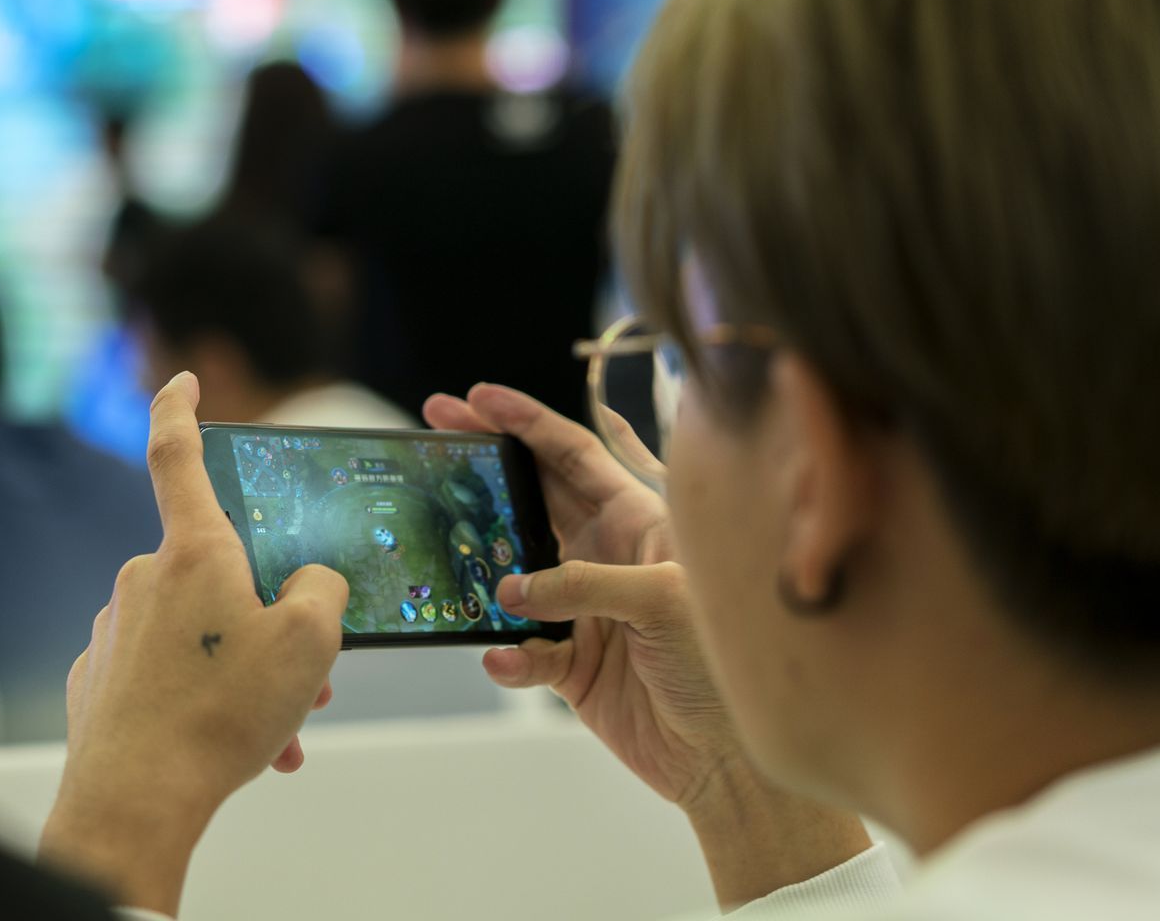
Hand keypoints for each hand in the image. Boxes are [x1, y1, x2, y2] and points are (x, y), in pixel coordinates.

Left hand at [42, 372, 347, 914]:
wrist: (133, 800)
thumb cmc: (218, 717)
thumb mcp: (309, 643)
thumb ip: (322, 590)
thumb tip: (308, 582)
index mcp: (193, 552)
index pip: (177, 452)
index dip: (181, 407)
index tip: (183, 380)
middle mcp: (145, 578)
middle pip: (220, 572)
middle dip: (269, 614)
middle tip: (306, 674)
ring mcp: (116, 628)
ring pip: (199, 631)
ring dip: (244, 669)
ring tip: (278, 729)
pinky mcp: (100, 679)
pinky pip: (167, 673)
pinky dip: (205, 700)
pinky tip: (230, 745)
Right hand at [425, 385, 868, 904]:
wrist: (726, 760)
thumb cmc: (721, 667)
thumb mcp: (664, 602)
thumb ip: (585, 584)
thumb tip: (515, 590)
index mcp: (637, 521)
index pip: (573, 454)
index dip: (526, 422)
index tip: (477, 400)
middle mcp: (604, 556)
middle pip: (530, 497)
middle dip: (482, 469)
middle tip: (434, 436)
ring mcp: (580, 608)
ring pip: (512, 574)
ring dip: (484, 573)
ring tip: (456, 567)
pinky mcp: (566, 663)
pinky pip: (519, 649)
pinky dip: (507, 655)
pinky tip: (504, 658)